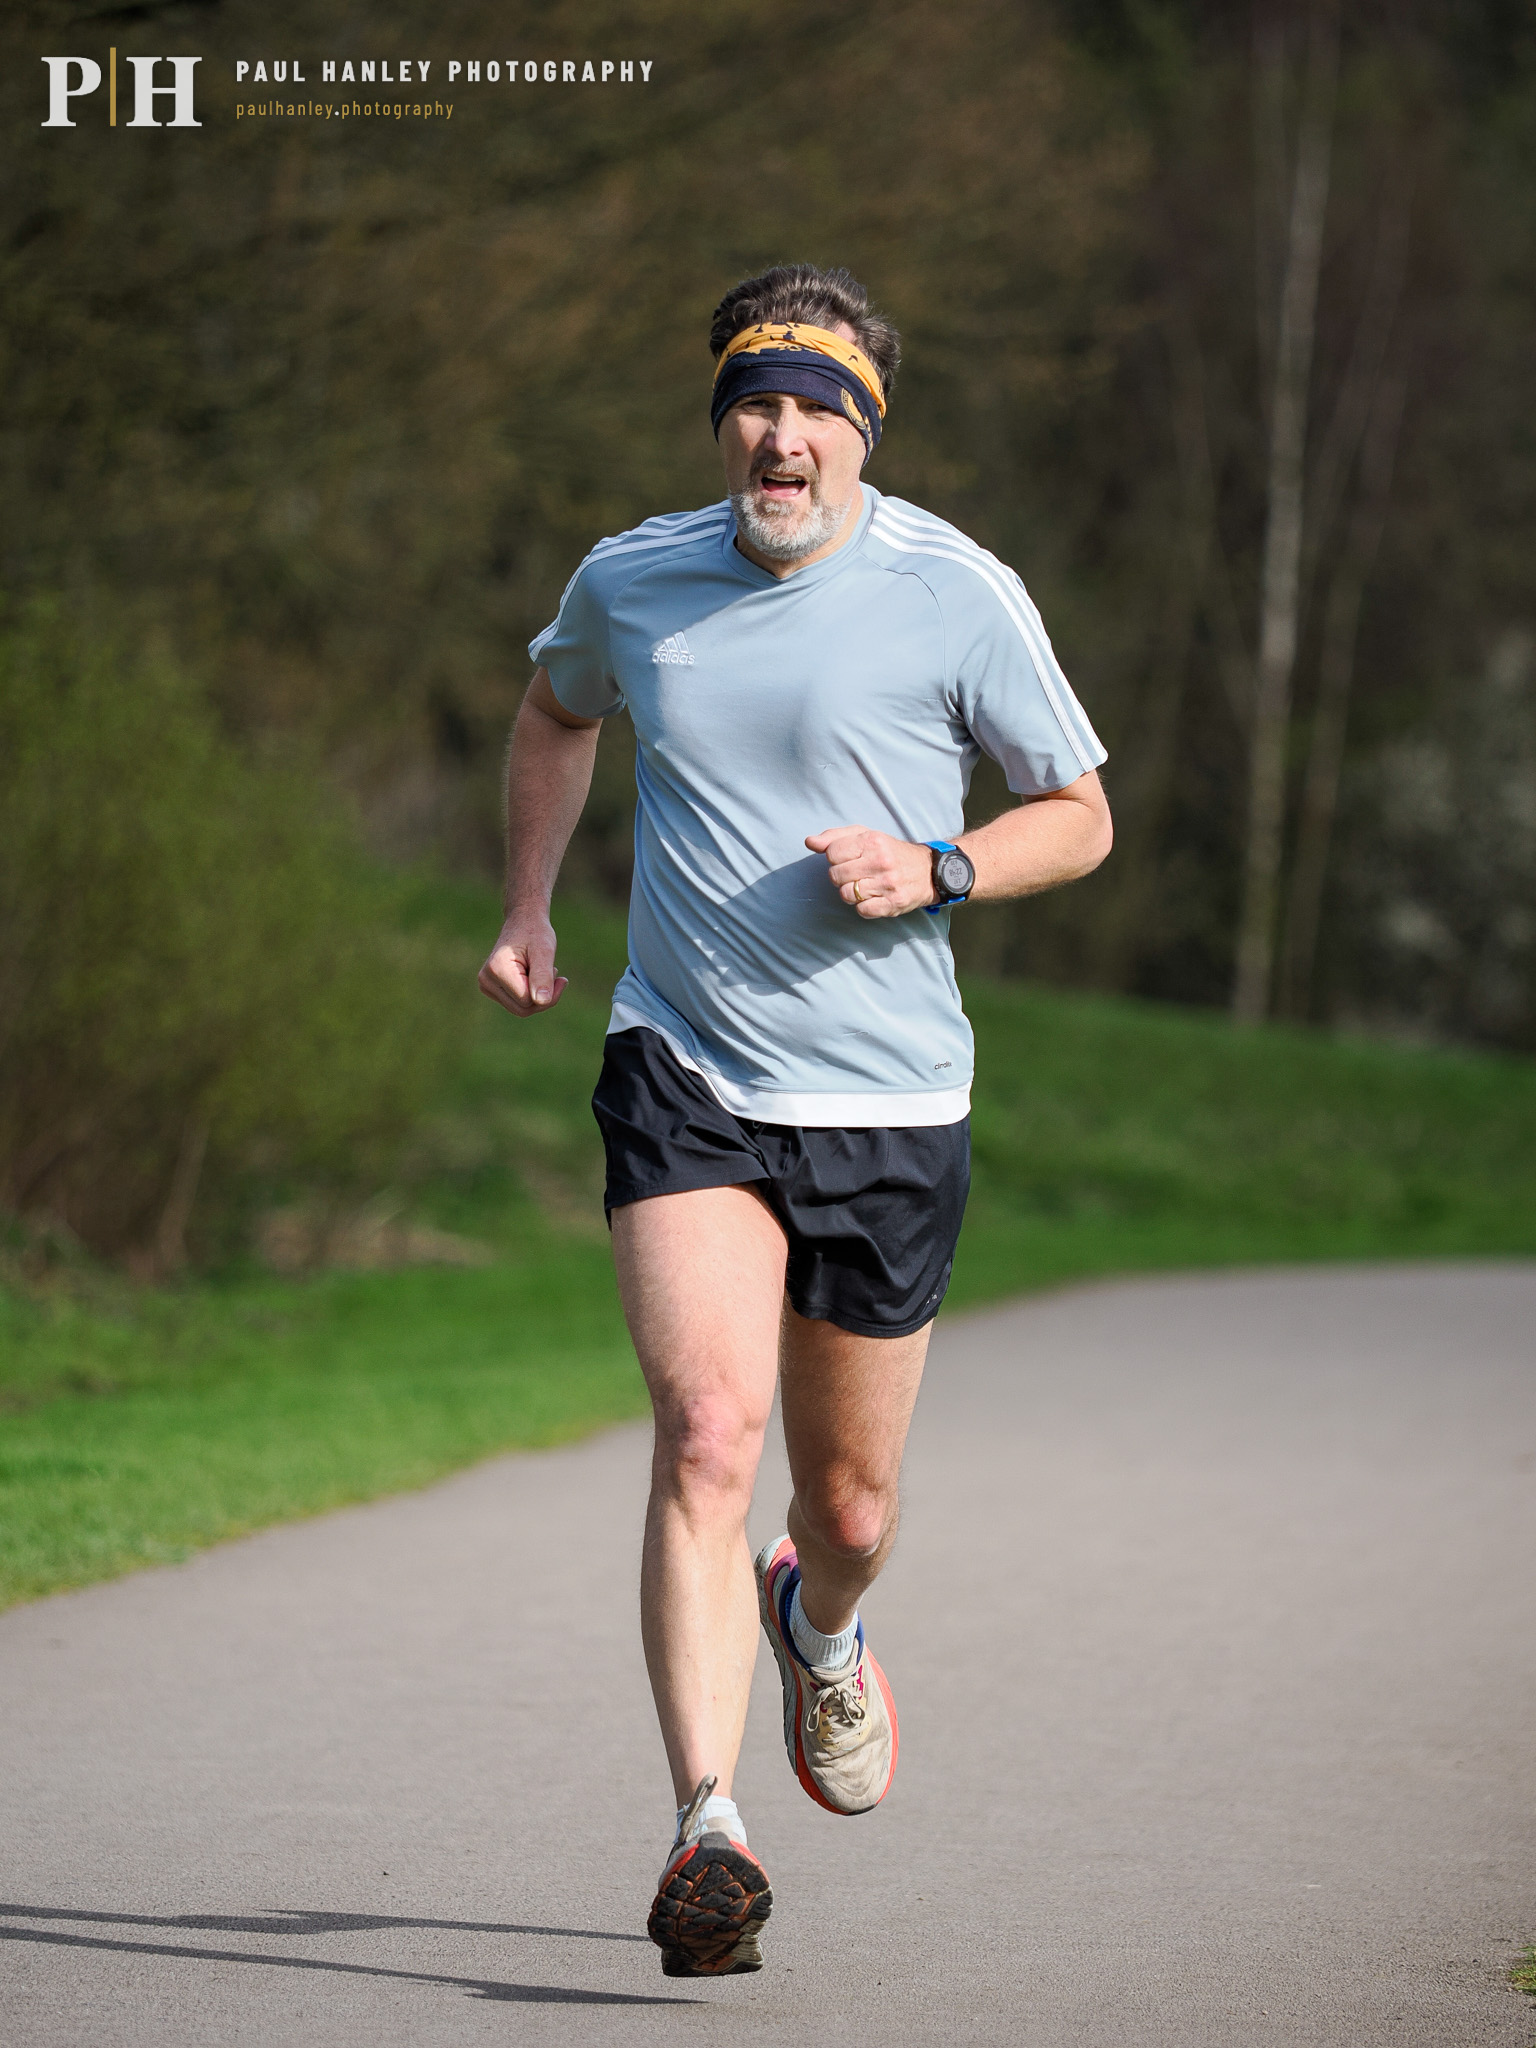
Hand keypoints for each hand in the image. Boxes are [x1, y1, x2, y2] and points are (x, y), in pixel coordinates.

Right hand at [478, 913, 568, 1015]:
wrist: (523, 921)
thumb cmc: (535, 932)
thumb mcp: (544, 950)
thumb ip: (543, 975)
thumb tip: (542, 1001)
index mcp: (497, 969)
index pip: (527, 1001)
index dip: (548, 993)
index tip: (559, 973)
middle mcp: (486, 980)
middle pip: (523, 1010)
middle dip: (544, 997)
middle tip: (555, 974)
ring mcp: (486, 986)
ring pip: (521, 1009)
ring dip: (538, 995)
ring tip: (543, 972)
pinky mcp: (492, 989)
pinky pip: (517, 1004)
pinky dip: (531, 994)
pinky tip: (534, 976)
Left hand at [804, 826, 936, 918]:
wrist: (928, 871)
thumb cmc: (890, 852)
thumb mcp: (865, 835)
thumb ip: (835, 837)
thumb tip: (809, 842)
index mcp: (872, 841)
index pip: (832, 853)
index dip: (834, 858)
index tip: (847, 859)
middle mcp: (880, 861)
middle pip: (836, 875)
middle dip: (840, 876)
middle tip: (854, 874)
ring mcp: (887, 884)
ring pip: (846, 894)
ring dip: (850, 892)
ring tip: (863, 885)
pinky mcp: (893, 904)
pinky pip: (862, 911)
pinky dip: (863, 907)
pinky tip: (872, 897)